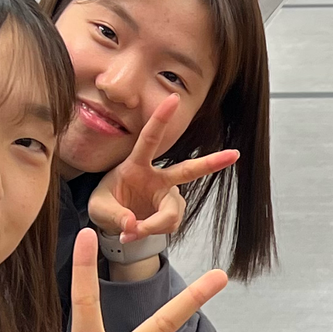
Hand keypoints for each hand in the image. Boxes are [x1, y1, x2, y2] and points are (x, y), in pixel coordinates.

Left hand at [86, 101, 237, 252]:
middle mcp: (158, 178)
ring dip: (154, 225)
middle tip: (234, 154)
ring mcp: (168, 196)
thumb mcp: (98, 208)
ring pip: (172, 212)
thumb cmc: (105, 206)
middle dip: (211, 162)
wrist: (115, 224)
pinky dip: (152, 232)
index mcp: (136, 166)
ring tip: (132, 232)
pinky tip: (138, 232)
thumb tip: (133, 225)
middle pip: (188, 170)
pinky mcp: (172, 213)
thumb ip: (113, 215)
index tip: (173, 99)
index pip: (150, 139)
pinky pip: (169, 225)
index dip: (161, 119)